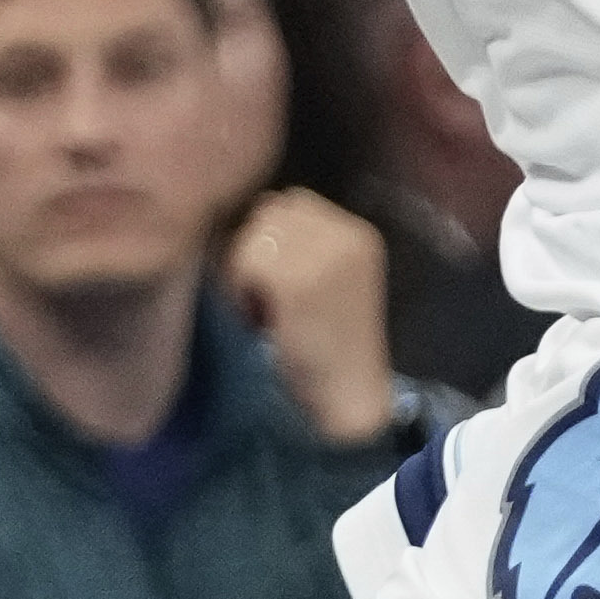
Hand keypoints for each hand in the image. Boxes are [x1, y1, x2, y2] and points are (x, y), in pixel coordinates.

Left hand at [226, 184, 398, 444]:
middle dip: (255, 250)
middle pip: (269, 213)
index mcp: (359, 234)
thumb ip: (302, 245)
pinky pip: (246, 264)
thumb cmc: (329, 345)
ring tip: (265, 310)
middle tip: (267, 298)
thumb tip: (253, 215)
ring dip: (244, 271)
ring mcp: (326, 255)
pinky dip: (240, 292)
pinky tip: (261, 321)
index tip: (276, 281)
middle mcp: (348, 235)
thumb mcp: (327, 280)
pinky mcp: (298, 280)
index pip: (292, 202)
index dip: (270, 237)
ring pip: (254, 235)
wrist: (348, 396)